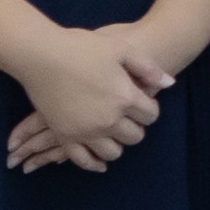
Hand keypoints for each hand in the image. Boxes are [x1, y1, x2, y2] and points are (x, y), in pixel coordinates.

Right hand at [10, 28, 161, 170]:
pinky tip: (99, 161)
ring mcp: (85, 130)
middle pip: (135, 136)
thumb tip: (169, 84)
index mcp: (125, 97)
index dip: (149, 108)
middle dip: (135, 126)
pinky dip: (93, 163)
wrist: (40, 54)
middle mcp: (108, 119)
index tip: (141, 101)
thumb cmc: (82, 47)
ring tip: (113, 132)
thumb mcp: (121, 49)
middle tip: (128, 116)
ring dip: (117, 144)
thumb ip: (148, 68)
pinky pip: (83, 159)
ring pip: (112, 152)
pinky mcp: (64, 135)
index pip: (151, 115)